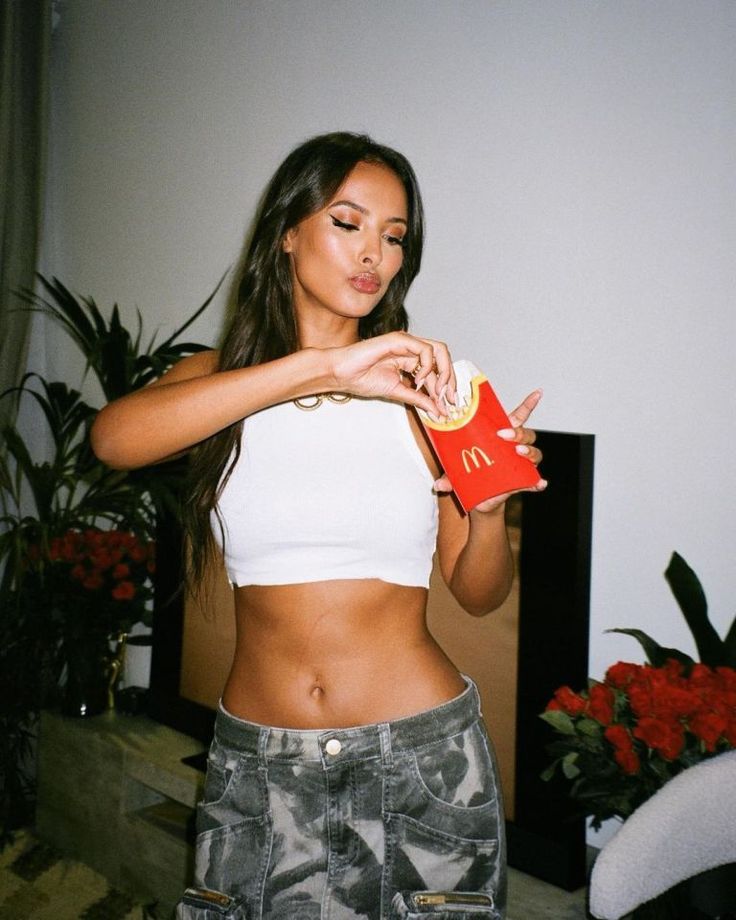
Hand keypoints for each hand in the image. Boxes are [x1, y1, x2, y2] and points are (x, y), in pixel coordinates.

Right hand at [328, 332, 456, 415]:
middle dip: (450, 379)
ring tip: (435, 391)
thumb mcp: (398, 393)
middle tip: (448, 398)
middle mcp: (411, 349)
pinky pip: (424, 349)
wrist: (342, 374)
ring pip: (438, 350)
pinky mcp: (399, 339)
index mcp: (411, 360)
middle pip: (443, 358)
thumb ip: (419, 400)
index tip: (448, 405)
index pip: (438, 369)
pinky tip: (418, 380)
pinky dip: (427, 366)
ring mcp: (406, 342)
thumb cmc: (362, 379)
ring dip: (442, 372)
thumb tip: (437, 412)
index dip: (447, 386)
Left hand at [434, 389, 547, 511]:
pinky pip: (534, 481)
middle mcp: (515, 448)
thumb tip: (438, 485)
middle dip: (518, 432)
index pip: (518, 417)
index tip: (537, 393)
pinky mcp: (522, 482)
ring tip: (519, 452)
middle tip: (504, 435)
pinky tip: (540, 483)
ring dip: (529, 451)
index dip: (528, 404)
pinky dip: (538, 482)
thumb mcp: (458, 471)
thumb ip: (449, 476)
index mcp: (501, 436)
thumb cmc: (472, 474)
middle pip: (526, 434)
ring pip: (534, 453)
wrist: (479, 498)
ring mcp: (521, 464)